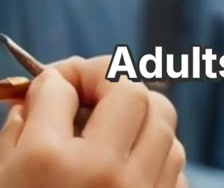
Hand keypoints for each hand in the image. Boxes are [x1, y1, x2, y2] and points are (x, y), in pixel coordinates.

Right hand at [0, 56, 186, 186]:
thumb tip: (48, 90)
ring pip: (163, 124)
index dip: (58, 77)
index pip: (63, 87)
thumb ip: (19, 131)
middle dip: (110, 83)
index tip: (54, 84)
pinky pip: (175, 165)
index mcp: (49, 161)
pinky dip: (155, 158)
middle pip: (132, 91)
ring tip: (110, 133)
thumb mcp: (2, 177)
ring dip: (138, 120)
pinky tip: (128, 167)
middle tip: (88, 93)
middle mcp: (103, 172)